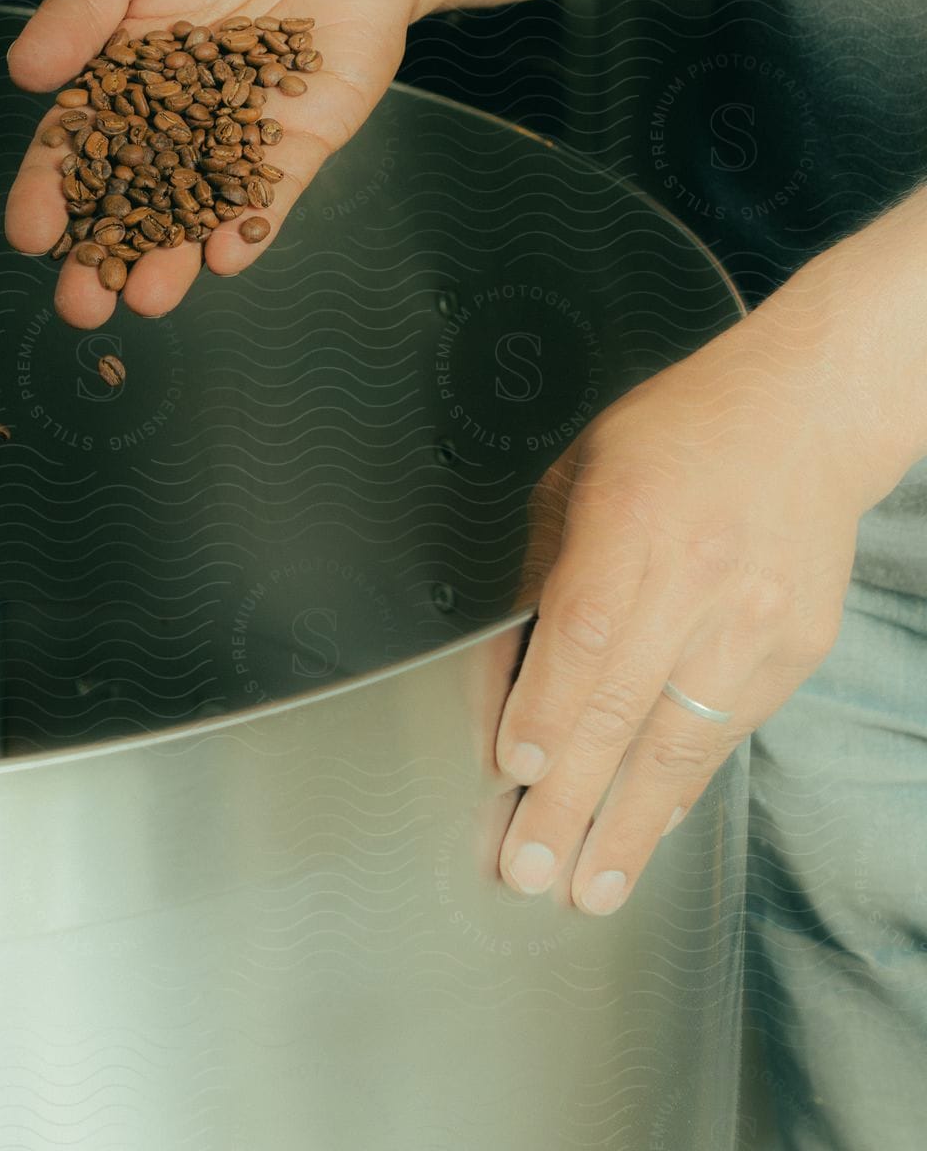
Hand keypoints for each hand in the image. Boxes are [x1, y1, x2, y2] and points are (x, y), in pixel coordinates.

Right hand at [5, 0, 423, 326]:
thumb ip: (82, 8)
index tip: (29, 233)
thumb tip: (25, 72)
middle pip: (129, 199)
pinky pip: (271, 194)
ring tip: (147, 301)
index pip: (75, 147)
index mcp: (118, 81)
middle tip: (78, 305)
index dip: (49, 191)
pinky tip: (225, 257)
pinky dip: (250, 225)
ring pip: (196, 211)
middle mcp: (171, 125)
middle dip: (101, 256)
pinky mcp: (297, 147)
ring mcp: (234, 141)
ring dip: (172, 259)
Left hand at [493, 308, 872, 913]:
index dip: (546, 708)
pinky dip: (679, 790)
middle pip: (626, 707)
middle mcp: (701, 579)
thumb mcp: (577, 476)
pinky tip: (645, 830)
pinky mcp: (793, 652)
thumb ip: (538, 572)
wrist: (804, 418)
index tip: (512, 769)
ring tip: (589, 887)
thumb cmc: (676, 436)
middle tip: (530, 867)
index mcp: (634, 520)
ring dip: (629, 825)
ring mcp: (756, 623)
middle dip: (572, 799)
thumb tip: (502, 672)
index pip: (587, 633)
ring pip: (682, 743)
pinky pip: (725, 737)